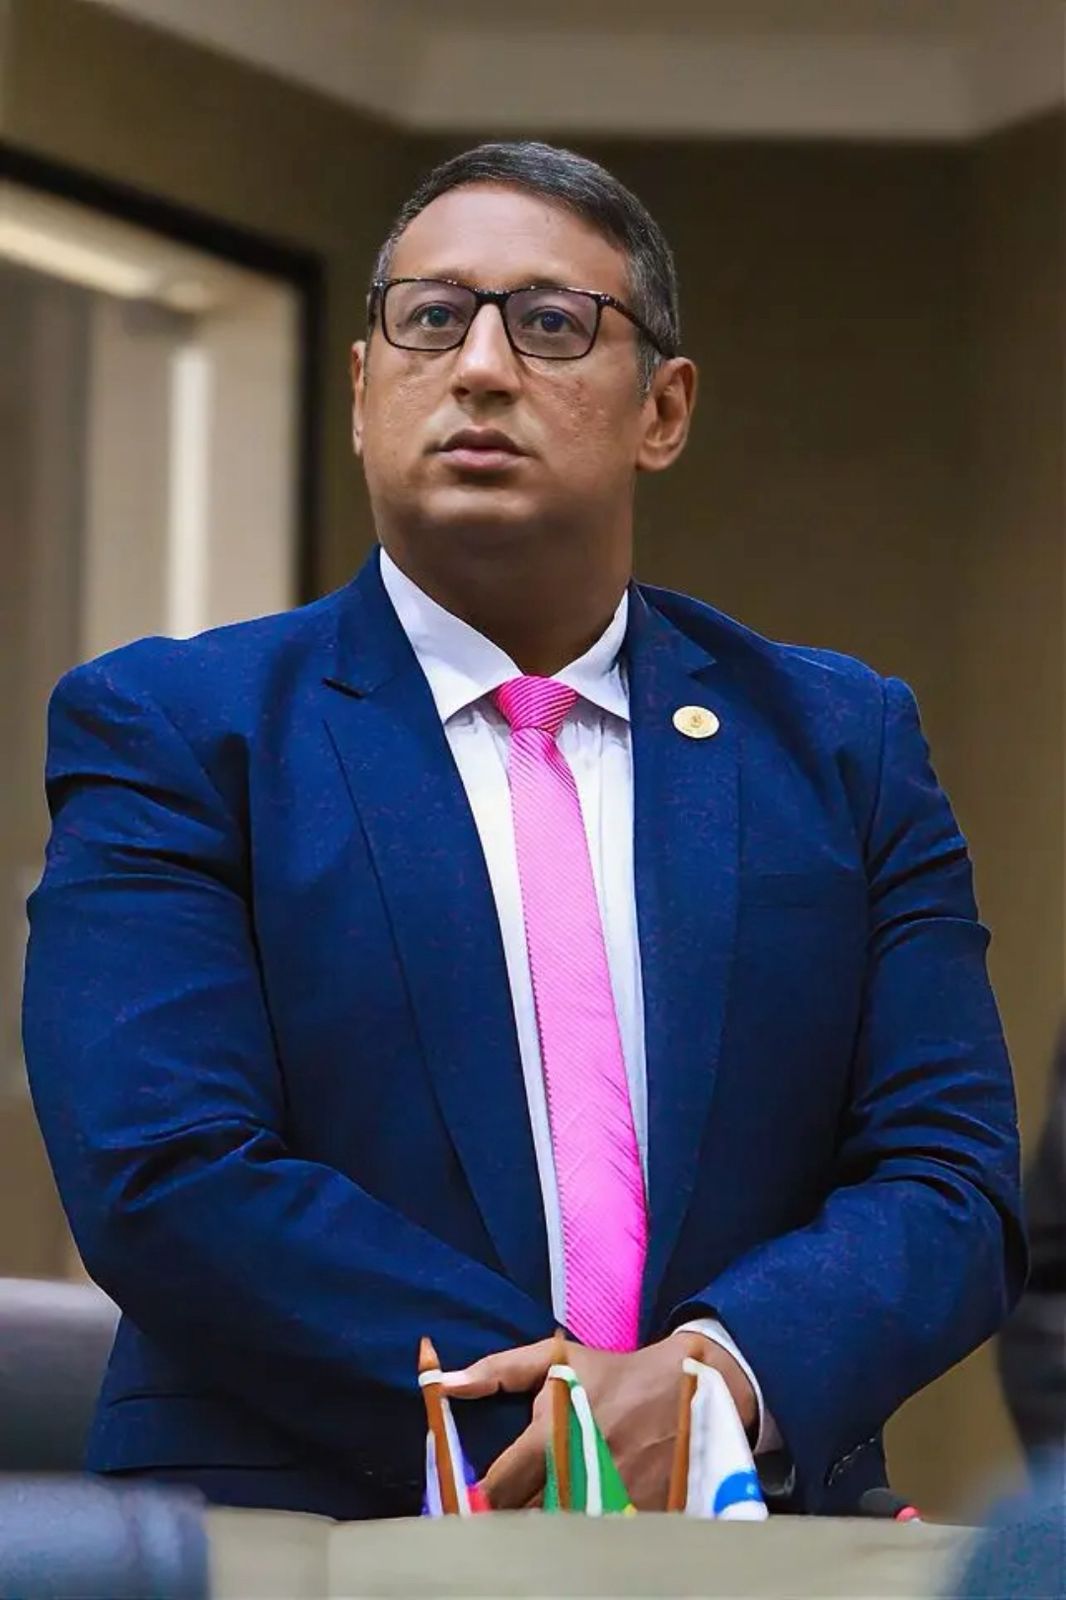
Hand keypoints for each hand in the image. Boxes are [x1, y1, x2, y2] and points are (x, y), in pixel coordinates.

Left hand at [443, 1332, 756, 1510]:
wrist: (687, 1386)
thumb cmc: (612, 1372)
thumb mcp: (556, 1356)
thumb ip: (498, 1369)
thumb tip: (446, 1382)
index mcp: (552, 1432)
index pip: (498, 1485)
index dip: (478, 1494)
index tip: (470, 1494)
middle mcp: (578, 1471)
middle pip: (522, 1517)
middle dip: (505, 1515)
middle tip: (497, 1508)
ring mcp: (610, 1499)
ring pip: (556, 1533)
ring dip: (540, 1527)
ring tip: (533, 1514)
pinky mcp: (638, 1516)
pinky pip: (595, 1540)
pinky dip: (579, 1533)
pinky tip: (570, 1524)